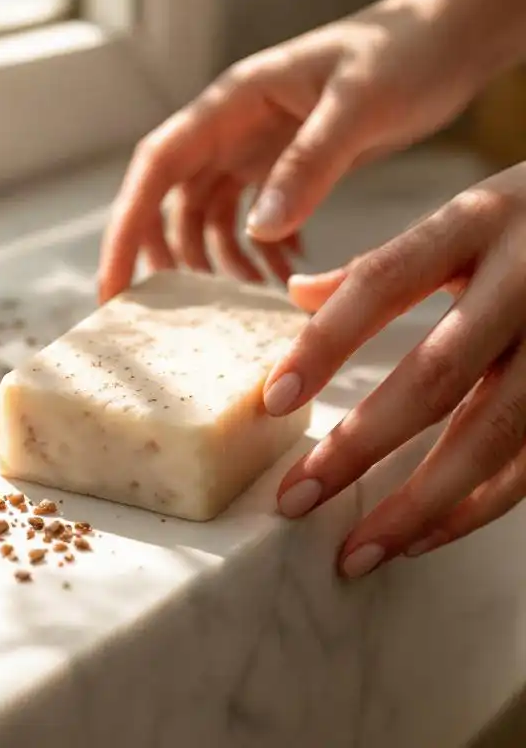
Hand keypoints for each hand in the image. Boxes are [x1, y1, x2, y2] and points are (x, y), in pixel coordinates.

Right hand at [98, 0, 525, 301]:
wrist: (450, 37)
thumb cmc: (405, 50)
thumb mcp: (359, 105)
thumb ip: (309, 164)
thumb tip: (261, 233)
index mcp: (231, 102)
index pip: (155, 167)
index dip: (126, 228)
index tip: (113, 286)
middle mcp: (231, 128)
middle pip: (168, 200)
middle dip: (161, 257)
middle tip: (165, 314)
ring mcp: (254, 149)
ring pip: (207, 218)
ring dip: (216, 263)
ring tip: (243, 302)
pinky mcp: (283, 168)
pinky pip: (249, 220)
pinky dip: (258, 253)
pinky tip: (285, 275)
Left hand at [267, 162, 525, 577]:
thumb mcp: (468, 216)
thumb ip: (384, 258)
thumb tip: (298, 294)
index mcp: (478, 222)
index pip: (382, 284)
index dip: (325, 343)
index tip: (272, 401)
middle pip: (435, 374)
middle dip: (359, 446)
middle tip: (293, 501)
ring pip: (494, 432)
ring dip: (419, 503)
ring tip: (357, 551)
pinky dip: (478, 507)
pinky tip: (423, 539)